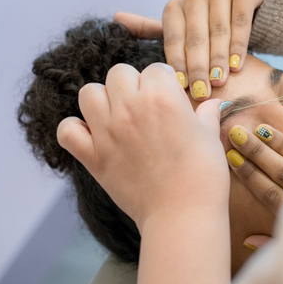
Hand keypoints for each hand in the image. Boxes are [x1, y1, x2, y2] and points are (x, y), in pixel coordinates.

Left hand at [56, 63, 228, 227]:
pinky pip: (67, 130)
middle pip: (119, 73)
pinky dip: (77, 129)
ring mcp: (107, 131)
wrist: (183, 214)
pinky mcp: (92, 156)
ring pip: (89, 93)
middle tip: (145, 106)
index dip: (165, 83)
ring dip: (103, 99)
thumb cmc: (203, 174)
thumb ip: (207, 114)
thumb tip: (214, 102)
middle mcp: (130, 107)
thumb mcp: (210, 137)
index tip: (170, 98)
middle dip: (133, 84)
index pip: (155, 69)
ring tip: (118, 115)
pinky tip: (95, 135)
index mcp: (162, 96)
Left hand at [114, 0, 263, 100]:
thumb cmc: (209, 25)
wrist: (246, 0)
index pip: (173, 39)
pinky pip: (240, 20)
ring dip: (218, 58)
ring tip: (219, 82)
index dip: (178, 64)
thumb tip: (117, 18)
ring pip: (218, 30)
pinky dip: (238, 44)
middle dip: (198, 67)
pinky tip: (237, 65)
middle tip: (201, 92)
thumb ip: (153, 29)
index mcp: (176, 7)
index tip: (182, 88)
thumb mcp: (182, 31)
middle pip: (195, 37)